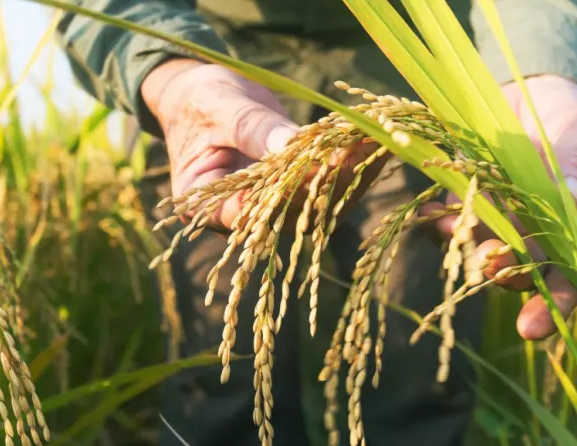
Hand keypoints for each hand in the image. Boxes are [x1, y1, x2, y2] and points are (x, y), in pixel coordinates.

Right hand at [141, 58, 384, 230]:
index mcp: (207, 205)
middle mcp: (244, 217)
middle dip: (327, 180)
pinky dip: (351, 162)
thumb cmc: (199, 102)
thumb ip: (251, 129)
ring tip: (377, 140)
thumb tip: (291, 146)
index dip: (282, 196)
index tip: (314, 170)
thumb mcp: (218, 108)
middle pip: (290, 211)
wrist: (204, 97)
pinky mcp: (298, 190)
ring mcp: (274, 207)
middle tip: (359, 150)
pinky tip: (374, 139)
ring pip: (317, 203)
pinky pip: (328, 184)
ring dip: (350, 173)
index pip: (245, 213)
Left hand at [425, 75, 576, 340]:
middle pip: (526, 270)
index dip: (556, 302)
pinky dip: (443, 225)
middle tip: (490, 266)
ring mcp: (501, 222)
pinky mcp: (468, 204)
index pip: (574, 273)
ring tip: (461, 241)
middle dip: (507, 274)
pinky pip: (453, 225)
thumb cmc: (568, 117)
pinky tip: (434, 218)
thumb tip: (568, 196)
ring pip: (486, 251)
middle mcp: (540, 234)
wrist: (529, 90)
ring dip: (471, 252)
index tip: (531, 328)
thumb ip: (575, 165)